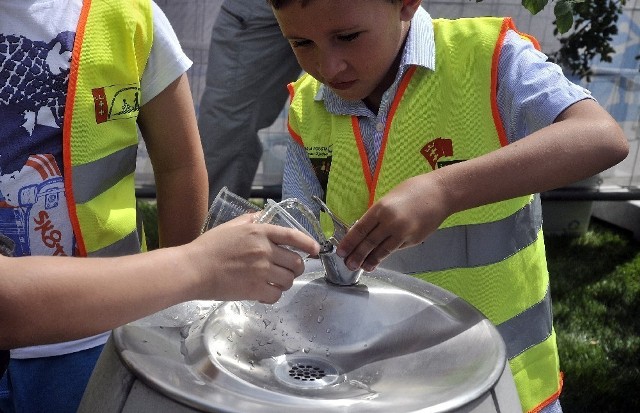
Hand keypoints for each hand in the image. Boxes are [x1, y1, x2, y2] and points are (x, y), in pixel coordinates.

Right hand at [185, 214, 319, 303]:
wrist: (193, 269)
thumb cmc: (209, 247)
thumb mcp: (232, 226)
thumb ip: (251, 220)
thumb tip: (264, 217)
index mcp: (260, 232)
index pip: (293, 236)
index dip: (308, 244)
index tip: (315, 250)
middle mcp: (265, 250)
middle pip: (296, 262)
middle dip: (296, 268)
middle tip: (288, 271)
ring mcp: (261, 271)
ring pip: (288, 280)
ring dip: (285, 282)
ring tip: (274, 282)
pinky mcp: (255, 289)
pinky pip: (276, 295)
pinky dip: (273, 295)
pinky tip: (264, 292)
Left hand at [336, 174, 449, 271]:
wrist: (440, 193)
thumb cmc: (414, 191)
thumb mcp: (389, 199)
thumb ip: (377, 216)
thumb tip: (364, 232)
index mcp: (380, 208)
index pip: (359, 229)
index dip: (348, 242)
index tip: (341, 251)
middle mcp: (389, 221)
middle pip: (368, 242)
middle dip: (356, 255)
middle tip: (348, 264)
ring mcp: (402, 232)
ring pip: (380, 250)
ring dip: (369, 260)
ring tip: (360, 266)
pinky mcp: (413, 239)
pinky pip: (394, 249)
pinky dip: (383, 256)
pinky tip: (376, 261)